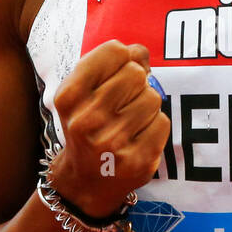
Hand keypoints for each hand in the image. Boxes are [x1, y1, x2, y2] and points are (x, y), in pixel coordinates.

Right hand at [49, 39, 169, 217]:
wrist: (84, 180)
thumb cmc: (88, 125)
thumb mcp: (86, 92)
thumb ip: (112, 64)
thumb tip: (141, 51)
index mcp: (69, 96)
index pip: (114, 51)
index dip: (122, 57)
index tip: (116, 72)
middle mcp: (86, 120)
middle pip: (136, 74)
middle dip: (136, 83)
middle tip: (124, 101)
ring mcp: (112, 143)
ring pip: (152, 98)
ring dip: (147, 106)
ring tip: (130, 121)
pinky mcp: (136, 161)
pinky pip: (162, 122)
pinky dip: (155, 126)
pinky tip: (138, 137)